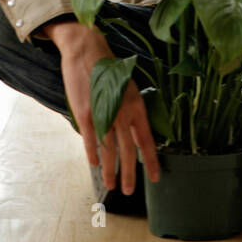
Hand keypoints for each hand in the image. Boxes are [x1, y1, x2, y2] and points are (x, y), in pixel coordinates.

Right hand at [50, 21, 160, 194]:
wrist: (87, 51)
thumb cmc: (107, 70)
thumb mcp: (127, 89)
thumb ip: (130, 111)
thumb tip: (133, 134)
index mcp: (136, 106)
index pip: (147, 139)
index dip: (152, 160)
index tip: (156, 178)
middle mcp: (123, 112)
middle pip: (130, 150)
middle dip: (130, 174)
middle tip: (129, 191)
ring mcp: (104, 113)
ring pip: (110, 150)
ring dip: (112, 170)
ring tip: (112, 186)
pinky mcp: (86, 114)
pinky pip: (91, 140)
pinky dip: (93, 155)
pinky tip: (95, 165)